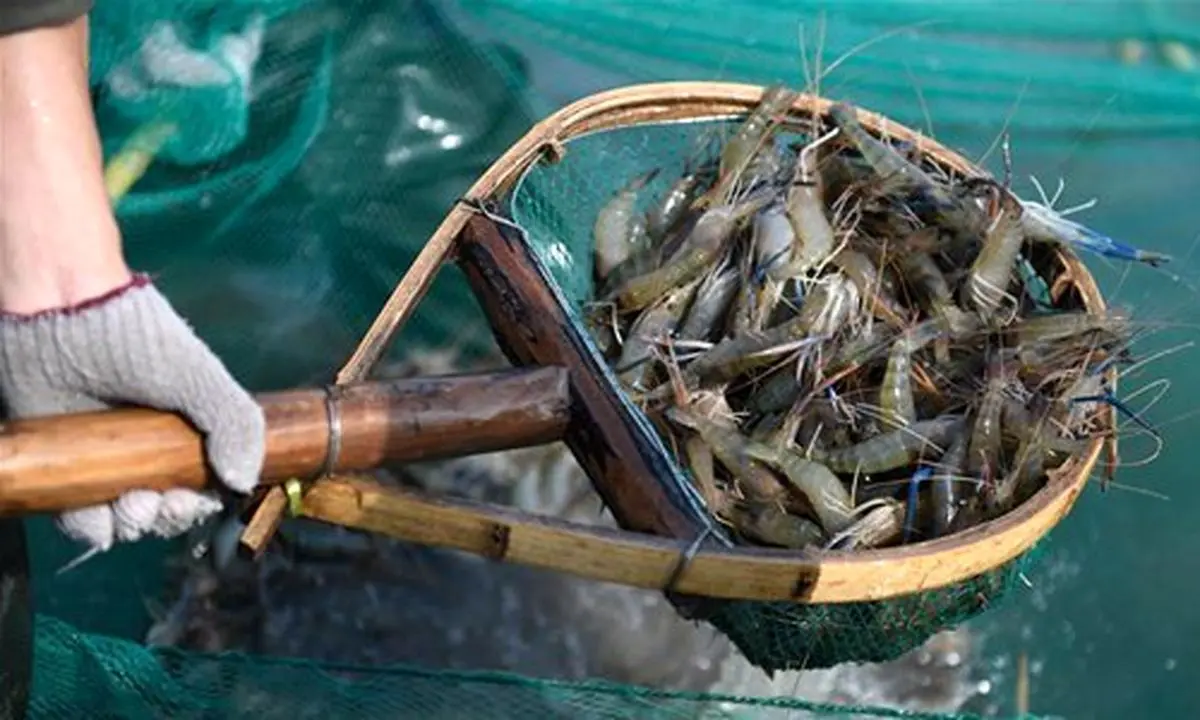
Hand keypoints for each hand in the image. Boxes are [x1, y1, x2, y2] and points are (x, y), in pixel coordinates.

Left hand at [0, 273, 266, 552]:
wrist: (65, 316)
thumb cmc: (138, 340)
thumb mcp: (200, 378)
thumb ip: (236, 425)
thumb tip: (243, 484)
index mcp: (180, 432)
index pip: (198, 486)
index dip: (201, 501)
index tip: (198, 495)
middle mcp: (140, 451)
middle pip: (161, 510)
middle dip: (168, 516)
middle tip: (164, 500)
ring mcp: (98, 460)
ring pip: (121, 520)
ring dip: (134, 524)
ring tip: (133, 504)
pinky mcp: (57, 465)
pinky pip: (76, 517)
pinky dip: (92, 527)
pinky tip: (102, 515)